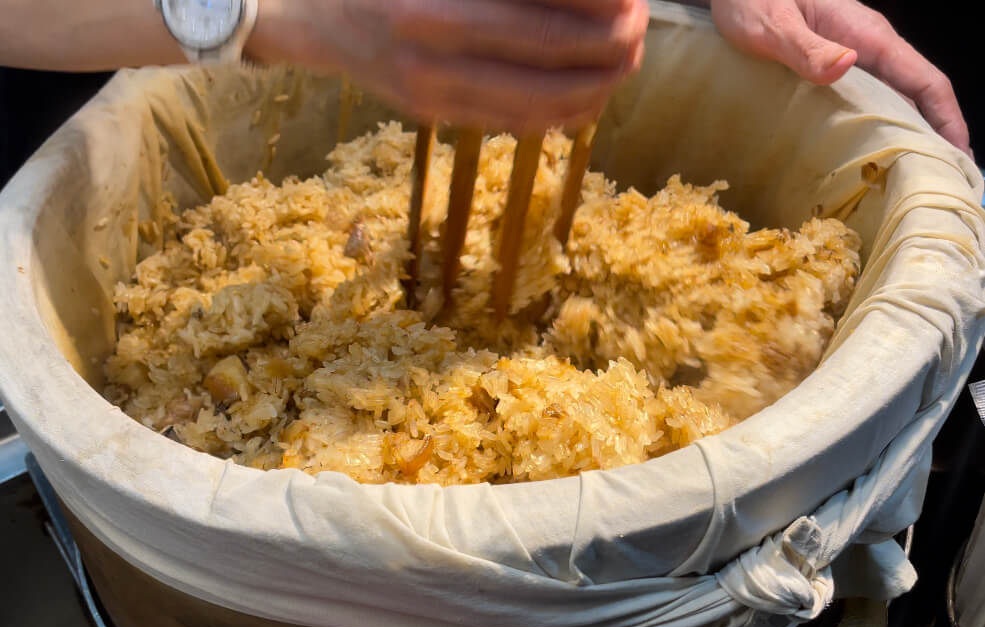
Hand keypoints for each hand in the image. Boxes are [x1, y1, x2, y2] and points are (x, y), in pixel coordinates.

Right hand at [247, 0, 648, 132]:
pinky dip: (556, 115)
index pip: (545, 6)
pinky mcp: (431, 112)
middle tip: (639, 32)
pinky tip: (584, 100)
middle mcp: (433, 40)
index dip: (601, 3)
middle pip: (552, 55)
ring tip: (622, 69)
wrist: (309, 10)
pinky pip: (509, 121)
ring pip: (536, 102)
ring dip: (592, 90)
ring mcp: (430, 85)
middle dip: (610, 48)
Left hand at [708, 0, 970, 156]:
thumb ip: (806, 48)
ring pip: (896, 99)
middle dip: (936, 135)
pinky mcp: (833, 68)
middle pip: (918, 94)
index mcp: (867, 35)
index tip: (959, 155)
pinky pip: (869, 100)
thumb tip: (848, 64)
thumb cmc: (751, 1)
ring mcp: (853, 58)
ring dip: (910, 134)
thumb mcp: (774, 25)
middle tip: (942, 181)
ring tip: (914, 177)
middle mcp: (868, 47)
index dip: (947, 118)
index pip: (924, 79)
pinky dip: (881, 128)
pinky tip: (874, 155)